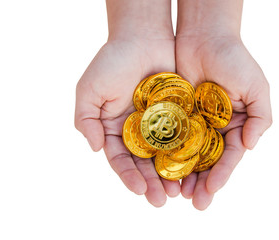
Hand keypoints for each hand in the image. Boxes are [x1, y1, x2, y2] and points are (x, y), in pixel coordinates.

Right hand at [75, 0, 179, 206]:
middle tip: (162, 200)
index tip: (138, 190)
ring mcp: (160, 125)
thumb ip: (85, 120)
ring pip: (166, 156)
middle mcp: (138, 131)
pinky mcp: (180, 115)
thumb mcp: (90, 90)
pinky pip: (184, 138)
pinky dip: (187, 154)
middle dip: (152, 183)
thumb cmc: (113, 61)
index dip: (128, 176)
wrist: (144, 37)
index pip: (121, 159)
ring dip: (171, 175)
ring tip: (178, 192)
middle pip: (145, 163)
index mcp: (116, 129)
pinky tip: (193, 169)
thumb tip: (95, 149)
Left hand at [175, 35, 271, 209]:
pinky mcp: (173, 114)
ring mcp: (192, 122)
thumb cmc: (234, 59)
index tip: (212, 189)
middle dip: (201, 182)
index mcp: (234, 125)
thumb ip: (261, 117)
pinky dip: (165, 153)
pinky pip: (169, 136)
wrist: (204, 36)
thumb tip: (250, 146)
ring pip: (186, 154)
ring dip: (182, 175)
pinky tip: (159, 169)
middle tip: (193, 202)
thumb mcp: (257, 86)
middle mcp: (213, 127)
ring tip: (175, 194)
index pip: (229, 156)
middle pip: (207, 161)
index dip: (222, 174)